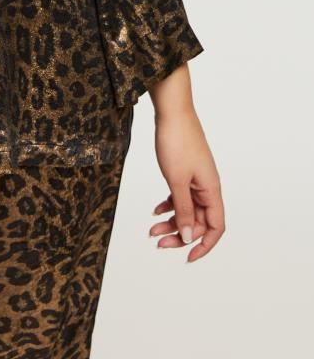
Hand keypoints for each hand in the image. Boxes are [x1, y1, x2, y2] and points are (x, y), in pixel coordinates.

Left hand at [149, 108, 224, 261]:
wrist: (172, 111)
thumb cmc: (177, 141)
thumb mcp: (177, 181)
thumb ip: (183, 210)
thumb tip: (190, 237)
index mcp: (212, 190)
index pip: (216, 227)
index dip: (204, 246)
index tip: (187, 258)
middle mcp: (207, 187)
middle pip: (199, 221)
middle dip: (181, 235)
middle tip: (159, 242)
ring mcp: (196, 178)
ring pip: (187, 208)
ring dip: (172, 221)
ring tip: (152, 229)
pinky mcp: (185, 170)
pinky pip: (180, 195)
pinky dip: (169, 205)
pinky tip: (155, 211)